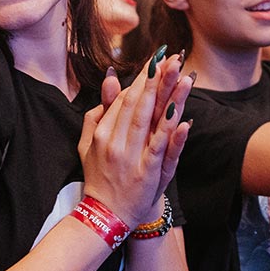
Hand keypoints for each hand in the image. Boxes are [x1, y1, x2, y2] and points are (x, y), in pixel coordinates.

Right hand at [78, 55, 193, 227]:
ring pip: (152, 120)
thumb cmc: (99, 177)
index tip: (155, 59)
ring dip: (168, 96)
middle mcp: (116, 141)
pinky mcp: (147, 173)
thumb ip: (96, 113)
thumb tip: (109, 83)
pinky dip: (171, 132)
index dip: (142, 78)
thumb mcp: (88, 143)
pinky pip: (161, 149)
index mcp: (103, 131)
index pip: (125, 99)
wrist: (104, 215)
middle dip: (156, 78)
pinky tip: (182, 115)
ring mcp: (131, 157)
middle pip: (139, 103)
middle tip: (170, 55)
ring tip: (181, 74)